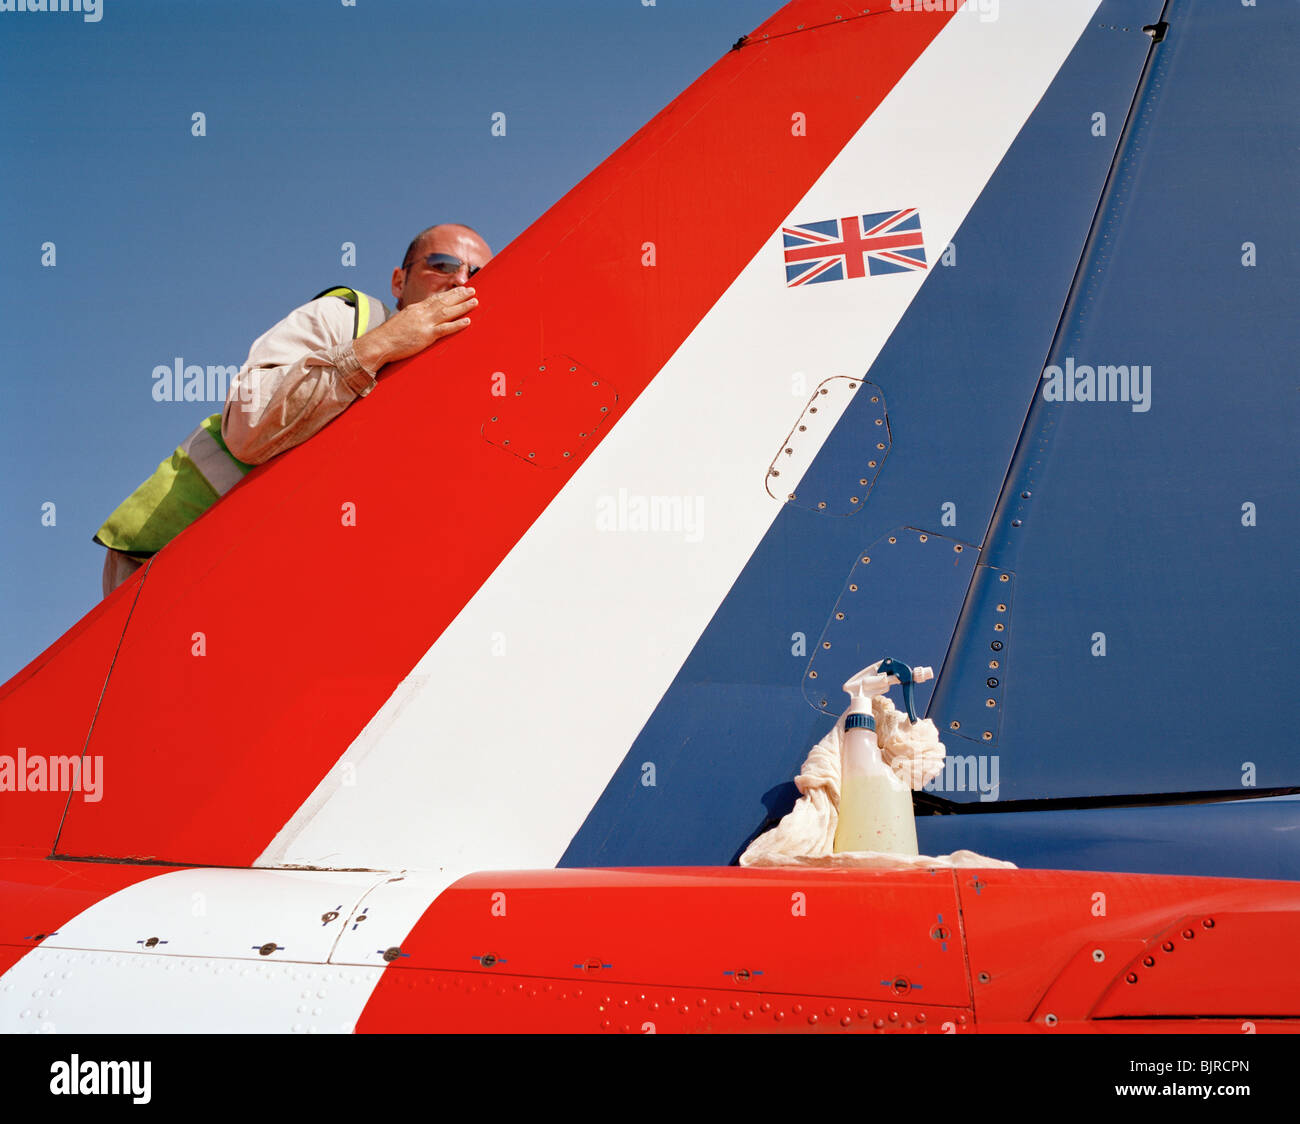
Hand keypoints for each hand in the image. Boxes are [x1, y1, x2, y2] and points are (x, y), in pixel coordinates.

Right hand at [353, 287, 477, 371]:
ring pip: (447, 312)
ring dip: (462, 306)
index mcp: (415, 309)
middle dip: (459, 295)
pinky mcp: (425, 335)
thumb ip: (413, 319)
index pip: (435, 298)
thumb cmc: (388, 336)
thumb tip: (419, 320)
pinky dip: (457, 324)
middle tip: (472, 290)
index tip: (459, 290)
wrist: (379, 343)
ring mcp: (424, 323)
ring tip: (474, 301)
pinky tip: (468, 321)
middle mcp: (421, 313)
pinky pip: (445, 329)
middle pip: (444, 301)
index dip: (449, 294)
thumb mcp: (401, 322)